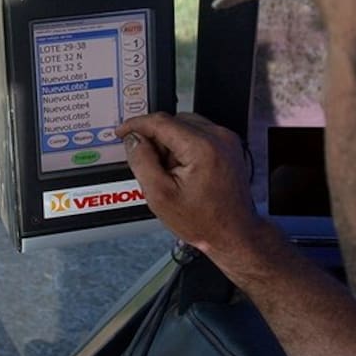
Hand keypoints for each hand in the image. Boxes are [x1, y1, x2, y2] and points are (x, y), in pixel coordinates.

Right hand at [117, 113, 278, 275]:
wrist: (232, 234)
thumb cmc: (204, 221)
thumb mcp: (160, 196)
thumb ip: (142, 161)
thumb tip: (133, 140)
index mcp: (202, 147)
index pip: (160, 121)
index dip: (136, 124)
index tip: (123, 131)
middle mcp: (218, 138)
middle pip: (173, 122)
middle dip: (157, 140)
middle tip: (153, 166)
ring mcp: (227, 140)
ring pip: (185, 126)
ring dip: (171, 143)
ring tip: (172, 174)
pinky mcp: (229, 146)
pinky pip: (198, 134)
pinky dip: (185, 147)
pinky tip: (185, 171)